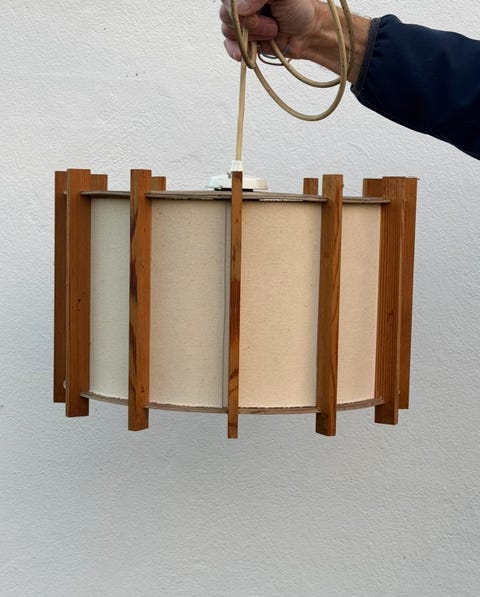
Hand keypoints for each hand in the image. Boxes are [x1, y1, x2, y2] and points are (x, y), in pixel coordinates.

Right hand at [220, 0, 369, 83]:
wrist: (307, 33)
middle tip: (273, 24)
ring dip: (252, 37)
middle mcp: (242, 4)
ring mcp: (241, 22)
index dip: (240, 8)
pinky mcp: (242, 40)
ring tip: (272, 32)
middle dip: (251, 24)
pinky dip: (236, 50)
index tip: (257, 9)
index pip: (229, 0)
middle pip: (227, 16)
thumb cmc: (299, 9)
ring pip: (228, 31)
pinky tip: (243, 53)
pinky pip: (228, 45)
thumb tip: (240, 9)